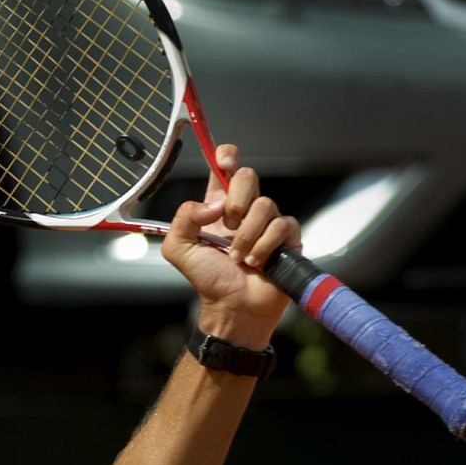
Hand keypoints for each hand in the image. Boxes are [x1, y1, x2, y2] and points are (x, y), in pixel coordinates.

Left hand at [161, 144, 300, 347]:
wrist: (232, 307)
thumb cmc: (207, 279)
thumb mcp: (178, 249)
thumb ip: (183, 219)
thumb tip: (211, 204)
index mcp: (218, 207)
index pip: (225, 169)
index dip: (226, 157)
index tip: (224, 162)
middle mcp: (244, 210)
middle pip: (248, 175)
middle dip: (236, 198)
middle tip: (227, 225)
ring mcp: (268, 222)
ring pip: (264, 204)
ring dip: (247, 235)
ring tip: (238, 258)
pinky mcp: (287, 237)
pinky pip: (282, 225)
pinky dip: (265, 245)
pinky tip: (257, 263)